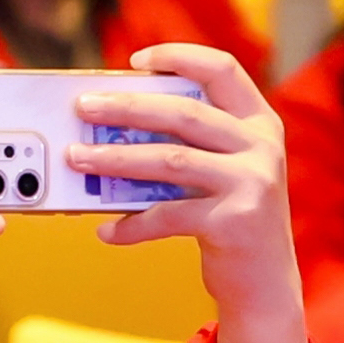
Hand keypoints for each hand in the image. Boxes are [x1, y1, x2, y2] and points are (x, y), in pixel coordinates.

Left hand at [79, 43, 305, 342]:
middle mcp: (261, 147)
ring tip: (76, 159)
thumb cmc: (231, 221)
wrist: (267, 285)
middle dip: (126, 108)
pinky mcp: (234, 223)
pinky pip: (167, 216)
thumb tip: (113, 130)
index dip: (179, 57)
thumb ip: (189, 147)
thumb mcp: (223, 174)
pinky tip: (105, 230)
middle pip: (183, 113)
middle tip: (82, 108)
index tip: (135, 60)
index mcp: (259, 123)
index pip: (222, 70)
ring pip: (169, 160)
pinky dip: (131, 225)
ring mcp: (252, 183)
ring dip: (115, 159)